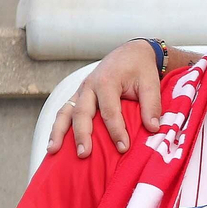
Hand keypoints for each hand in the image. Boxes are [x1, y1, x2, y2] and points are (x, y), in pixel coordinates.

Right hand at [47, 40, 161, 157]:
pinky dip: (57, 127)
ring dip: (59, 132)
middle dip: (82, 135)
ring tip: (53, 151)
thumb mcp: (151, 83)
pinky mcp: (78, 96)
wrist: (131, 53)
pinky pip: (64, 112)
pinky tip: (54, 144)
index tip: (123, 148)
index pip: (109, 111)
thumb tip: (153, 128)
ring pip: (66, 112)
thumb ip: (152, 105)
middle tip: (84, 154)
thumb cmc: (141, 69)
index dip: (116, 130)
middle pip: (82, 112)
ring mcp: (81, 91)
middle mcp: (89, 86)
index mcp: (107, 81)